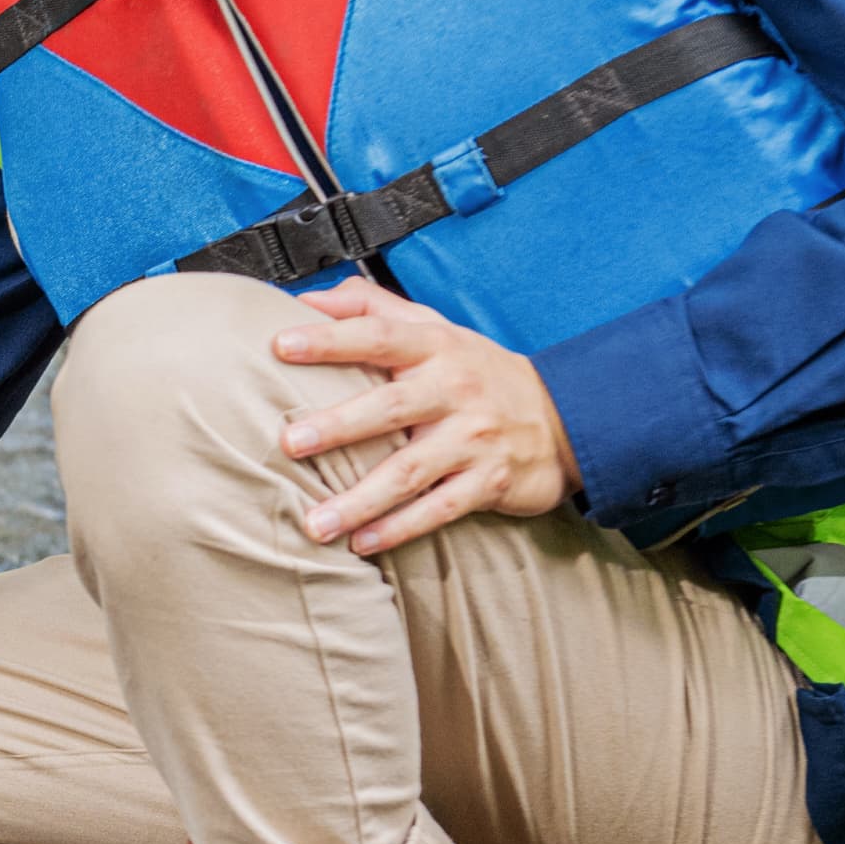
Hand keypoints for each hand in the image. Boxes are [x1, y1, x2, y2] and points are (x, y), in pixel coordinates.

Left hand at [268, 279, 575, 555]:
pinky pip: (437, 509)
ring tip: (315, 522)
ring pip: (409, 472)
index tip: (280, 346)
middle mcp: (454, 390)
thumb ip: (371, 308)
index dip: (330, 339)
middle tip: (289, 442)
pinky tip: (361, 543)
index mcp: (435, 347)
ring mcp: (472, 438)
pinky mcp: (487, 482)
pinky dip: (398, 528)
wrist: (564, 417)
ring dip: (359, 500)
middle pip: (389, 406)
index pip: (378, 335)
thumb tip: (305, 300)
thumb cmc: (478, 372)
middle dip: (337, 425)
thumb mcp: (435, 328)